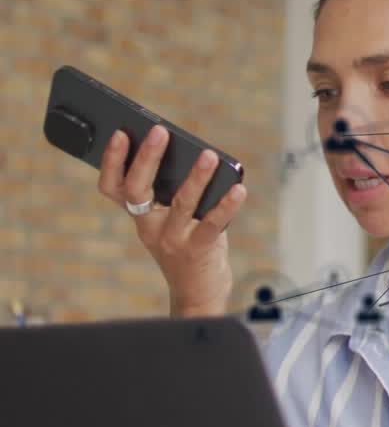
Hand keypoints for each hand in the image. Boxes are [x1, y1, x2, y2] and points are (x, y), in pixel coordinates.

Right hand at [97, 125, 247, 315]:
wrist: (197, 295)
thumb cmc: (188, 247)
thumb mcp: (173, 220)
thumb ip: (176, 194)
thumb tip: (196, 153)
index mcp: (140, 216)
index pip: (113, 187)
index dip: (112, 161)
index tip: (120, 134)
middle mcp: (150, 227)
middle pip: (137, 189)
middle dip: (147, 159)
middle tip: (160, 131)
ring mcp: (172, 240)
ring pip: (181, 203)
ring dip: (196, 177)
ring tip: (209, 155)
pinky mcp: (199, 250)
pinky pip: (213, 223)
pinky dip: (227, 204)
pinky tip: (239, 189)